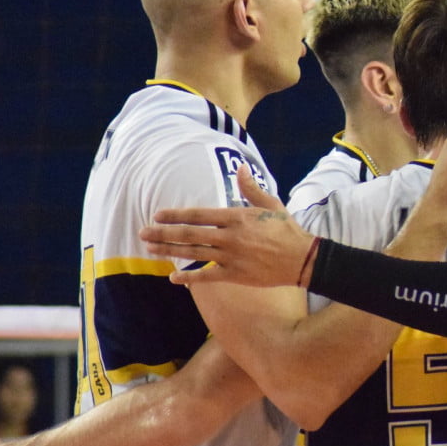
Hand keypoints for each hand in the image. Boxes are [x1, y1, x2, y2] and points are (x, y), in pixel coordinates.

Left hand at [139, 165, 314, 288]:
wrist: (303, 259)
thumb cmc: (287, 230)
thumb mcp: (271, 205)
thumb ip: (251, 188)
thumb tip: (240, 168)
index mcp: (237, 217)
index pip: (198, 215)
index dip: (176, 215)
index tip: (158, 215)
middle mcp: (230, 237)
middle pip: (189, 234)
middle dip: (163, 233)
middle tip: (143, 232)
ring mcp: (232, 257)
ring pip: (193, 253)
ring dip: (169, 251)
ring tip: (150, 248)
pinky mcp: (236, 275)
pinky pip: (207, 276)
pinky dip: (189, 278)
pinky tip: (173, 278)